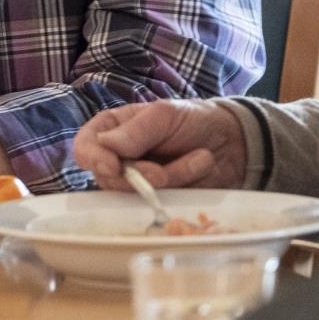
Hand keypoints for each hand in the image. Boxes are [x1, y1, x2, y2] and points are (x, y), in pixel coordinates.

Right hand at [72, 100, 246, 190]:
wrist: (232, 142)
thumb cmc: (193, 119)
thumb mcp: (166, 114)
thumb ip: (137, 130)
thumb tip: (107, 145)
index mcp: (113, 129)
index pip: (86, 147)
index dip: (94, 159)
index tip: (114, 167)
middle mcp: (119, 158)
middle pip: (107, 178)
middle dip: (140, 176)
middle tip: (164, 174)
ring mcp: (138, 182)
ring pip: (135, 195)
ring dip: (172, 178)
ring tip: (199, 159)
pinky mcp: (158, 200)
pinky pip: (161, 204)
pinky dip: (184, 190)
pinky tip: (201, 170)